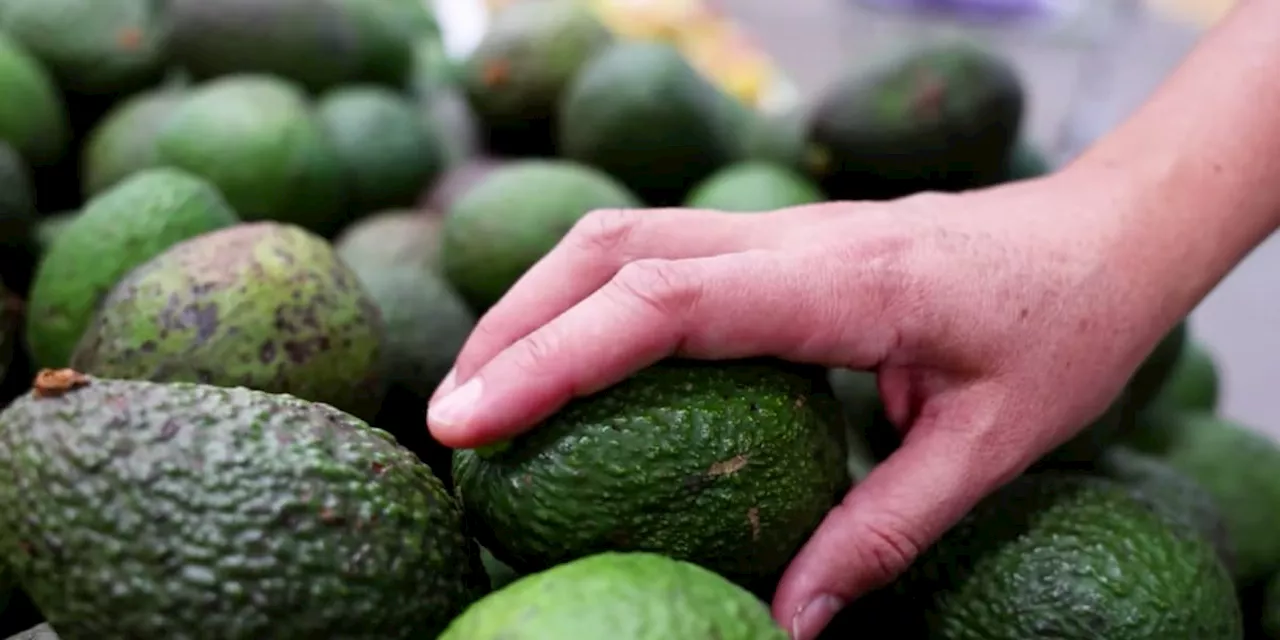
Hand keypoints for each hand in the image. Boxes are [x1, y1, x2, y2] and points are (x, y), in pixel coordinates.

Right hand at [426, 174, 1172, 638]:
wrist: (1104, 235)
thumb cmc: (1065, 329)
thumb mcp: (993, 448)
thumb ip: (884, 533)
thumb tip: (788, 624)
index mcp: (847, 284)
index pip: (663, 301)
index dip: (555, 355)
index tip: (471, 417)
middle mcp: (797, 237)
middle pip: (615, 248)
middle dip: (514, 326)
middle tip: (451, 420)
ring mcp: (782, 225)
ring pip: (624, 233)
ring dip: (540, 300)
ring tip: (488, 386)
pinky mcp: (778, 236)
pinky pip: (660, 245)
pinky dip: (590, 292)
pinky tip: (572, 350)